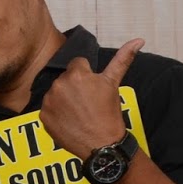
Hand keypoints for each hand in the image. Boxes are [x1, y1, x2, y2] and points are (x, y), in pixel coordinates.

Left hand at [39, 38, 142, 158]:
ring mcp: (49, 101)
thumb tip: (139, 39)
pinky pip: (48, 108)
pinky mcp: (43, 116)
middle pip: (65, 78)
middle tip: (87, 102)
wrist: (102, 144)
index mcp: (76, 74)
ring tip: (78, 112)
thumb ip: (123, 58)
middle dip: (74, 87)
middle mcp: (59, 85)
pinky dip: (56, 113)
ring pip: (56, 92)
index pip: (77, 64)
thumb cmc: (109, 113)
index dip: (86, 76)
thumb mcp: (114, 84)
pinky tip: (68, 120)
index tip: (92, 90)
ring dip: (64, 98)